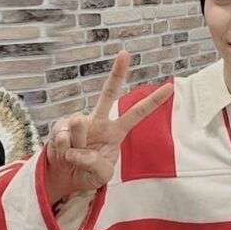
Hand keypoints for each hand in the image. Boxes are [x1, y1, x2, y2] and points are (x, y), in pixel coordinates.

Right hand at [45, 50, 173, 203]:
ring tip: (73, 158)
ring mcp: (78, 123)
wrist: (65, 176)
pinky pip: (61, 139)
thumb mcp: (101, 177)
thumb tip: (76, 149)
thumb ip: (96, 165)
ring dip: (76, 146)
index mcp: (115, 132)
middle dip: (117, 72)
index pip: (137, 114)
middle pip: (108, 94)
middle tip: (125, 53)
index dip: (153, 101)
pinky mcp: (60, 128)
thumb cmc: (88, 172)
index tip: (170, 87)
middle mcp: (98, 122)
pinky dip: (62, 153)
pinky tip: (63, 156)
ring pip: (78, 125)